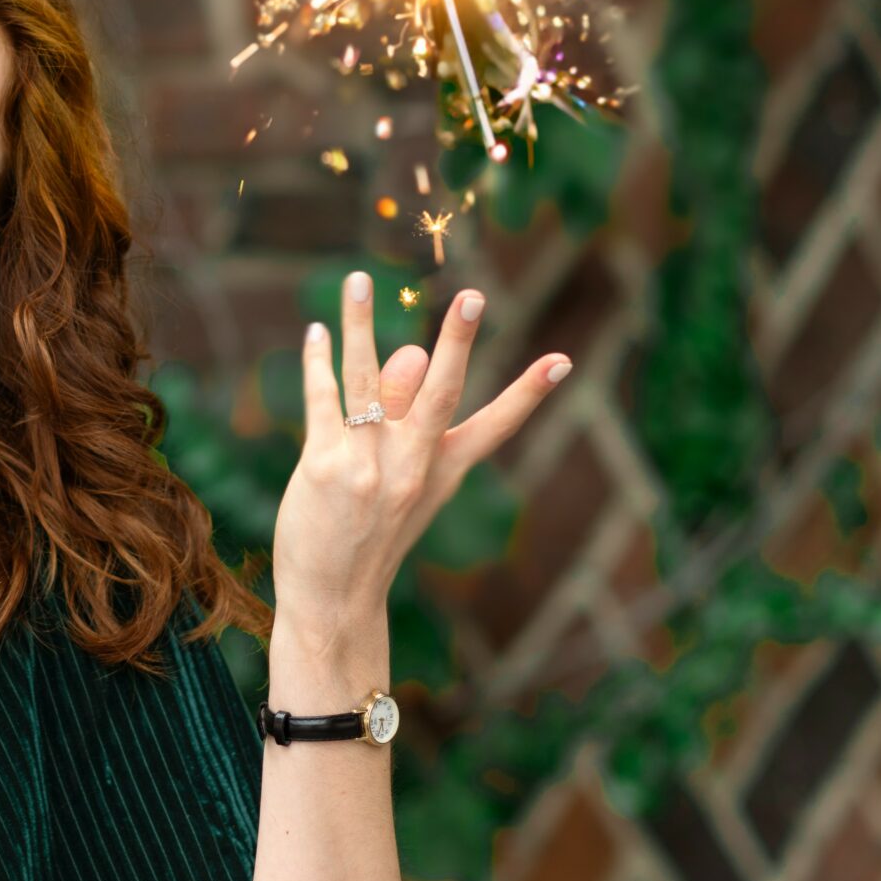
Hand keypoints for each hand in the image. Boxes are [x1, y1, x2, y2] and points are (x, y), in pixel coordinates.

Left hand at [270, 271, 569, 619]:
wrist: (333, 601)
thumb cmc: (368, 543)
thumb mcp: (404, 491)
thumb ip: (408, 427)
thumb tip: (409, 356)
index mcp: (442, 473)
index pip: (495, 427)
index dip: (529, 394)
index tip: (563, 360)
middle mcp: (412, 467)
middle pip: (441, 392)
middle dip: (457, 342)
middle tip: (474, 296)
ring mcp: (370, 466)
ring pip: (368, 378)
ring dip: (362, 323)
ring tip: (359, 279)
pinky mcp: (326, 467)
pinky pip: (324, 399)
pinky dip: (319, 361)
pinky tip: (317, 331)